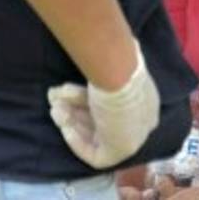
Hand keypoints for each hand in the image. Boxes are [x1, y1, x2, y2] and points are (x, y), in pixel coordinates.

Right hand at [48, 41, 160, 168]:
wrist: (117, 72)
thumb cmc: (113, 61)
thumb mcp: (107, 61)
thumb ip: (99, 63)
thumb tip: (87, 46)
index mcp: (144, 98)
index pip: (112, 106)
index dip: (86, 99)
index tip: (67, 90)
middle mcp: (141, 119)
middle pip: (100, 119)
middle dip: (74, 108)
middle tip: (55, 97)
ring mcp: (132, 137)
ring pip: (95, 133)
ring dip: (71, 120)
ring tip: (54, 106)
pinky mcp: (120, 152)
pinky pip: (94, 153)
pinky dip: (76, 141)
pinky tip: (64, 126)